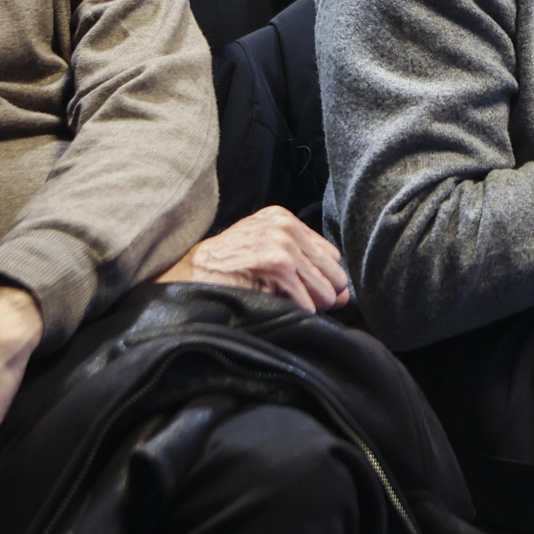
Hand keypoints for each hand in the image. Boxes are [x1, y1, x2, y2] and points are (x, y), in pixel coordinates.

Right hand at [157, 205, 350, 312]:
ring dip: (310, 307)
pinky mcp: (277, 266)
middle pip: (334, 274)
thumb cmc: (225, 266)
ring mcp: (283, 245)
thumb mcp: (262, 250)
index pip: (331, 256)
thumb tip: (344, 296)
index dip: (322, 279)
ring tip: (284, 304)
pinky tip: (275, 308)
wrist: (188, 274)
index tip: (304, 289)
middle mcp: (287, 227)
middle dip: (321, 295)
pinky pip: (307, 304)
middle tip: (296, 302)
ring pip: (326, 292)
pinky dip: (296, 314)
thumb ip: (304, 265)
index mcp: (284, 219)